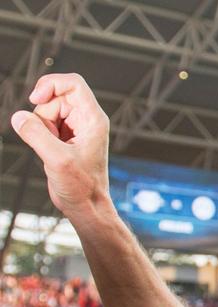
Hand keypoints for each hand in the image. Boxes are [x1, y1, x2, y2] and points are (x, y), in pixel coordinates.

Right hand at [9, 73, 112, 219]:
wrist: (86, 205)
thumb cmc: (82, 186)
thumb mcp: (57, 159)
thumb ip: (36, 134)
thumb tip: (18, 117)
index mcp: (93, 119)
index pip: (73, 83)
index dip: (51, 84)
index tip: (35, 99)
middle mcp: (86, 120)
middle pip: (55, 97)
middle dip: (43, 114)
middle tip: (48, 139)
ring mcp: (75, 128)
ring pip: (46, 111)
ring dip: (41, 126)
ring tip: (52, 149)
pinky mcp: (64, 138)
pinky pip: (43, 124)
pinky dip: (40, 134)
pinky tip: (49, 152)